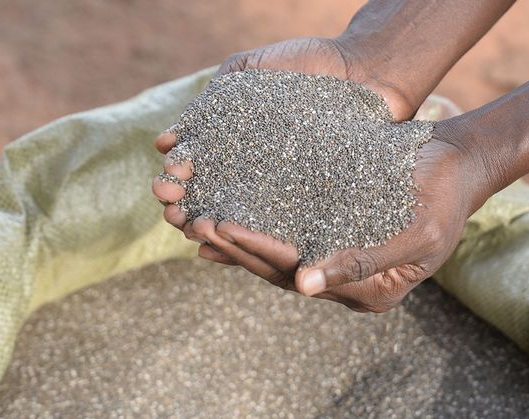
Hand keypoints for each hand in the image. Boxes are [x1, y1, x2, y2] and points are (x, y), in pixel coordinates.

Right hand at [153, 36, 421, 249]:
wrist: (364, 70)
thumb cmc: (307, 65)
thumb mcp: (249, 70)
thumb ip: (210, 99)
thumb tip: (163, 142)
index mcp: (232, 144)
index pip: (194, 169)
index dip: (175, 179)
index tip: (164, 184)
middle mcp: (252, 172)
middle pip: (209, 199)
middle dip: (184, 209)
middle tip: (173, 212)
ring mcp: (281, 190)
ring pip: (238, 219)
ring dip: (210, 230)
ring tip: (194, 231)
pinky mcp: (311, 204)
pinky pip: (280, 226)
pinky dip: (253, 239)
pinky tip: (231, 243)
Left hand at [156, 129, 489, 311]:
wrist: (458, 163)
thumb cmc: (446, 197)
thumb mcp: (415, 234)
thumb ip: (361, 262)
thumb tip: (305, 287)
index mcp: (370, 291)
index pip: (301, 276)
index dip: (259, 253)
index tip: (224, 229)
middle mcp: (348, 281)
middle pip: (281, 270)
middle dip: (237, 248)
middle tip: (198, 224)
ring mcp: (338, 257)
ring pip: (278, 254)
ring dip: (239, 240)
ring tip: (199, 222)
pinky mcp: (332, 230)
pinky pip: (287, 232)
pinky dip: (257, 225)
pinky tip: (226, 215)